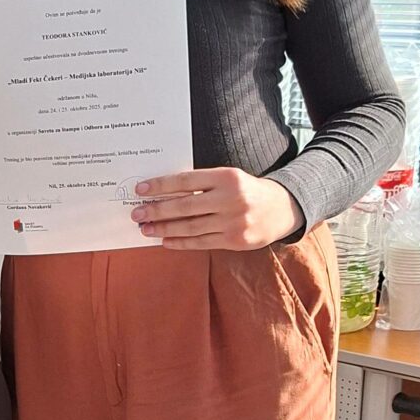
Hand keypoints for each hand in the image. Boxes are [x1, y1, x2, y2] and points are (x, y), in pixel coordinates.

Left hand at [131, 169, 303, 250]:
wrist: (282, 209)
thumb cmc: (246, 190)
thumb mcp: (228, 178)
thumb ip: (202, 184)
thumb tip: (163, 193)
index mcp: (227, 177)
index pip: (186, 180)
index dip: (161, 186)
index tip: (140, 190)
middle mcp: (231, 199)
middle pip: (185, 206)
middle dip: (157, 211)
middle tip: (137, 214)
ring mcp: (234, 222)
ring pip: (191, 227)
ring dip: (164, 229)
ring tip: (145, 229)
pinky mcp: (235, 240)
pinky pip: (201, 242)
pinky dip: (181, 242)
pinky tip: (165, 241)